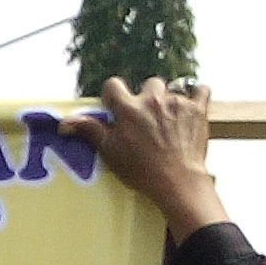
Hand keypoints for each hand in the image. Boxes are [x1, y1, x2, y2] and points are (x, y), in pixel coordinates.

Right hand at [62, 76, 227, 242]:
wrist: (177, 181)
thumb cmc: (140, 170)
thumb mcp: (109, 152)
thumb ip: (89, 131)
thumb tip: (65, 122)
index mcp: (128, 108)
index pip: (113, 85)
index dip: (113, 95)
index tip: (116, 107)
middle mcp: (152, 99)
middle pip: (148, 84)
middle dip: (147, 96)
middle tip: (147, 117)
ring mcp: (177, 102)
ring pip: (172, 87)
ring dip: (169, 98)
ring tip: (168, 117)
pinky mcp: (198, 108)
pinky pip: (200, 89)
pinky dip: (196, 95)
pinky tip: (190, 106)